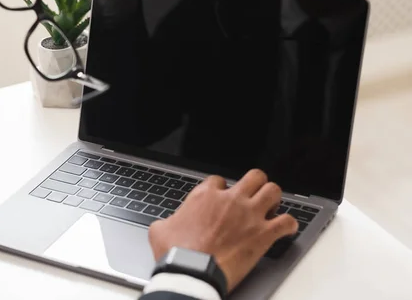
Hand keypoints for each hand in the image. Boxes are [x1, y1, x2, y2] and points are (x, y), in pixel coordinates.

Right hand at [148, 169, 297, 292]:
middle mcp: (230, 200)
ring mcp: (249, 215)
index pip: (219, 180)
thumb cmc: (177, 253)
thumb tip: (163, 225)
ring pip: (273, 190)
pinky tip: (286, 228)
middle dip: (255, 184)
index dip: (221, 189)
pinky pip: (287, 222)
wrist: (192, 272)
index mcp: (205, 196)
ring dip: (274, 198)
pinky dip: (289, 225)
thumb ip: (167, 221)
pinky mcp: (263, 234)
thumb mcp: (160, 230)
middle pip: (254, 176)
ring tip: (271, 207)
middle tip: (253, 195)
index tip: (221, 199)